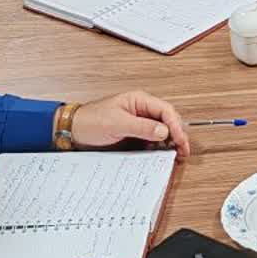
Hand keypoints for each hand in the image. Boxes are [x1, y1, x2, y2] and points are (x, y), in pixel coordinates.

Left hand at [71, 90, 189, 158]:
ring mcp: (138, 124)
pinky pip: (151, 142)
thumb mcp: (116, 123)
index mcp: (139, 101)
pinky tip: (160, 157)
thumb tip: (163, 131)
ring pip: (161, 132)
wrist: (73, 132)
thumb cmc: (90, 121)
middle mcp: (141, 111)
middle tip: (183, 151)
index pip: (165, 110)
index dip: (175, 125)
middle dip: (177, 135)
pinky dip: (158, 149)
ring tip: (175, 155)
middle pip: (167, 121)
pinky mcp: (133, 136)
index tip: (180, 140)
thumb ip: (141, 127)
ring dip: (169, 143)